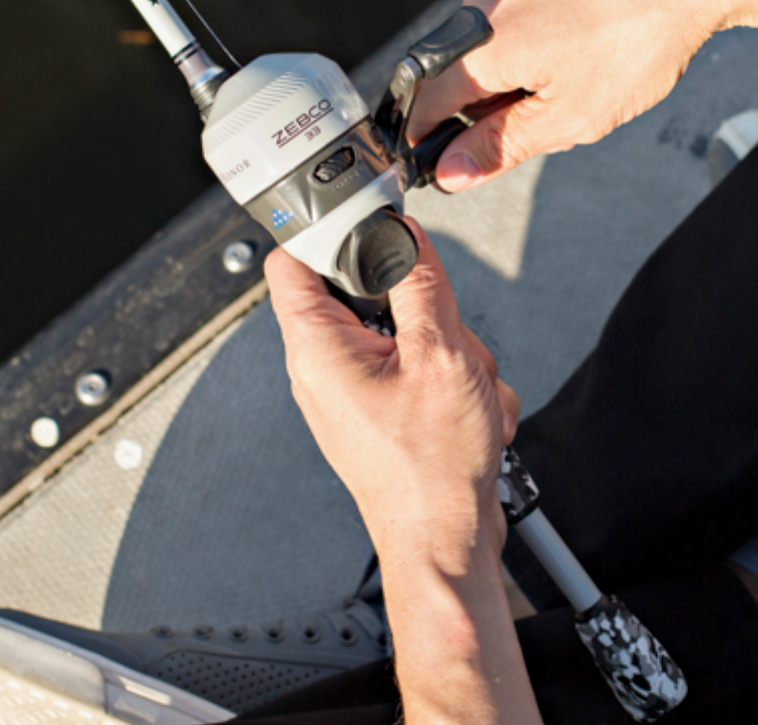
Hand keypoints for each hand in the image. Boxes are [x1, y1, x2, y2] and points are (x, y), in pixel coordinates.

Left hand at [267, 225, 541, 724]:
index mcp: (317, 348)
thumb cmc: (431, 475)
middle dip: (417, 301)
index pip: (289, 260)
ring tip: (463, 387)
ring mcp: (352, 389)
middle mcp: (324, 367)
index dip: (320, 228)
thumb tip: (406, 238)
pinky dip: (449, 377)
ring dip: (446, 346)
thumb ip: (421, 284)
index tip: (357, 211)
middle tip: (442, 328)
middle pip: (360, 289)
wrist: (446, 545)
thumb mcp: (441, 357)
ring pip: (401, 327)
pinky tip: (468, 409)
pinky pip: (415, 364)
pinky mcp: (379, 407)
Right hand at [410, 0, 757, 190]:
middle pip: (456, 71)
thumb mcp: (574, 115)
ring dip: (511, 72)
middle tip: (542, 118)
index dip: (431, 139)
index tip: (442, 160)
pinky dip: (527, 39)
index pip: (427, 102)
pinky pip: (505, 13)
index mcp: (486, 40)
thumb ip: (501, 146)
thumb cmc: (646, 32)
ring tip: (573, 73)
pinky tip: (574, 43)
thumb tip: (453, 171)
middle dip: (487, 105)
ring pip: (483, 43)